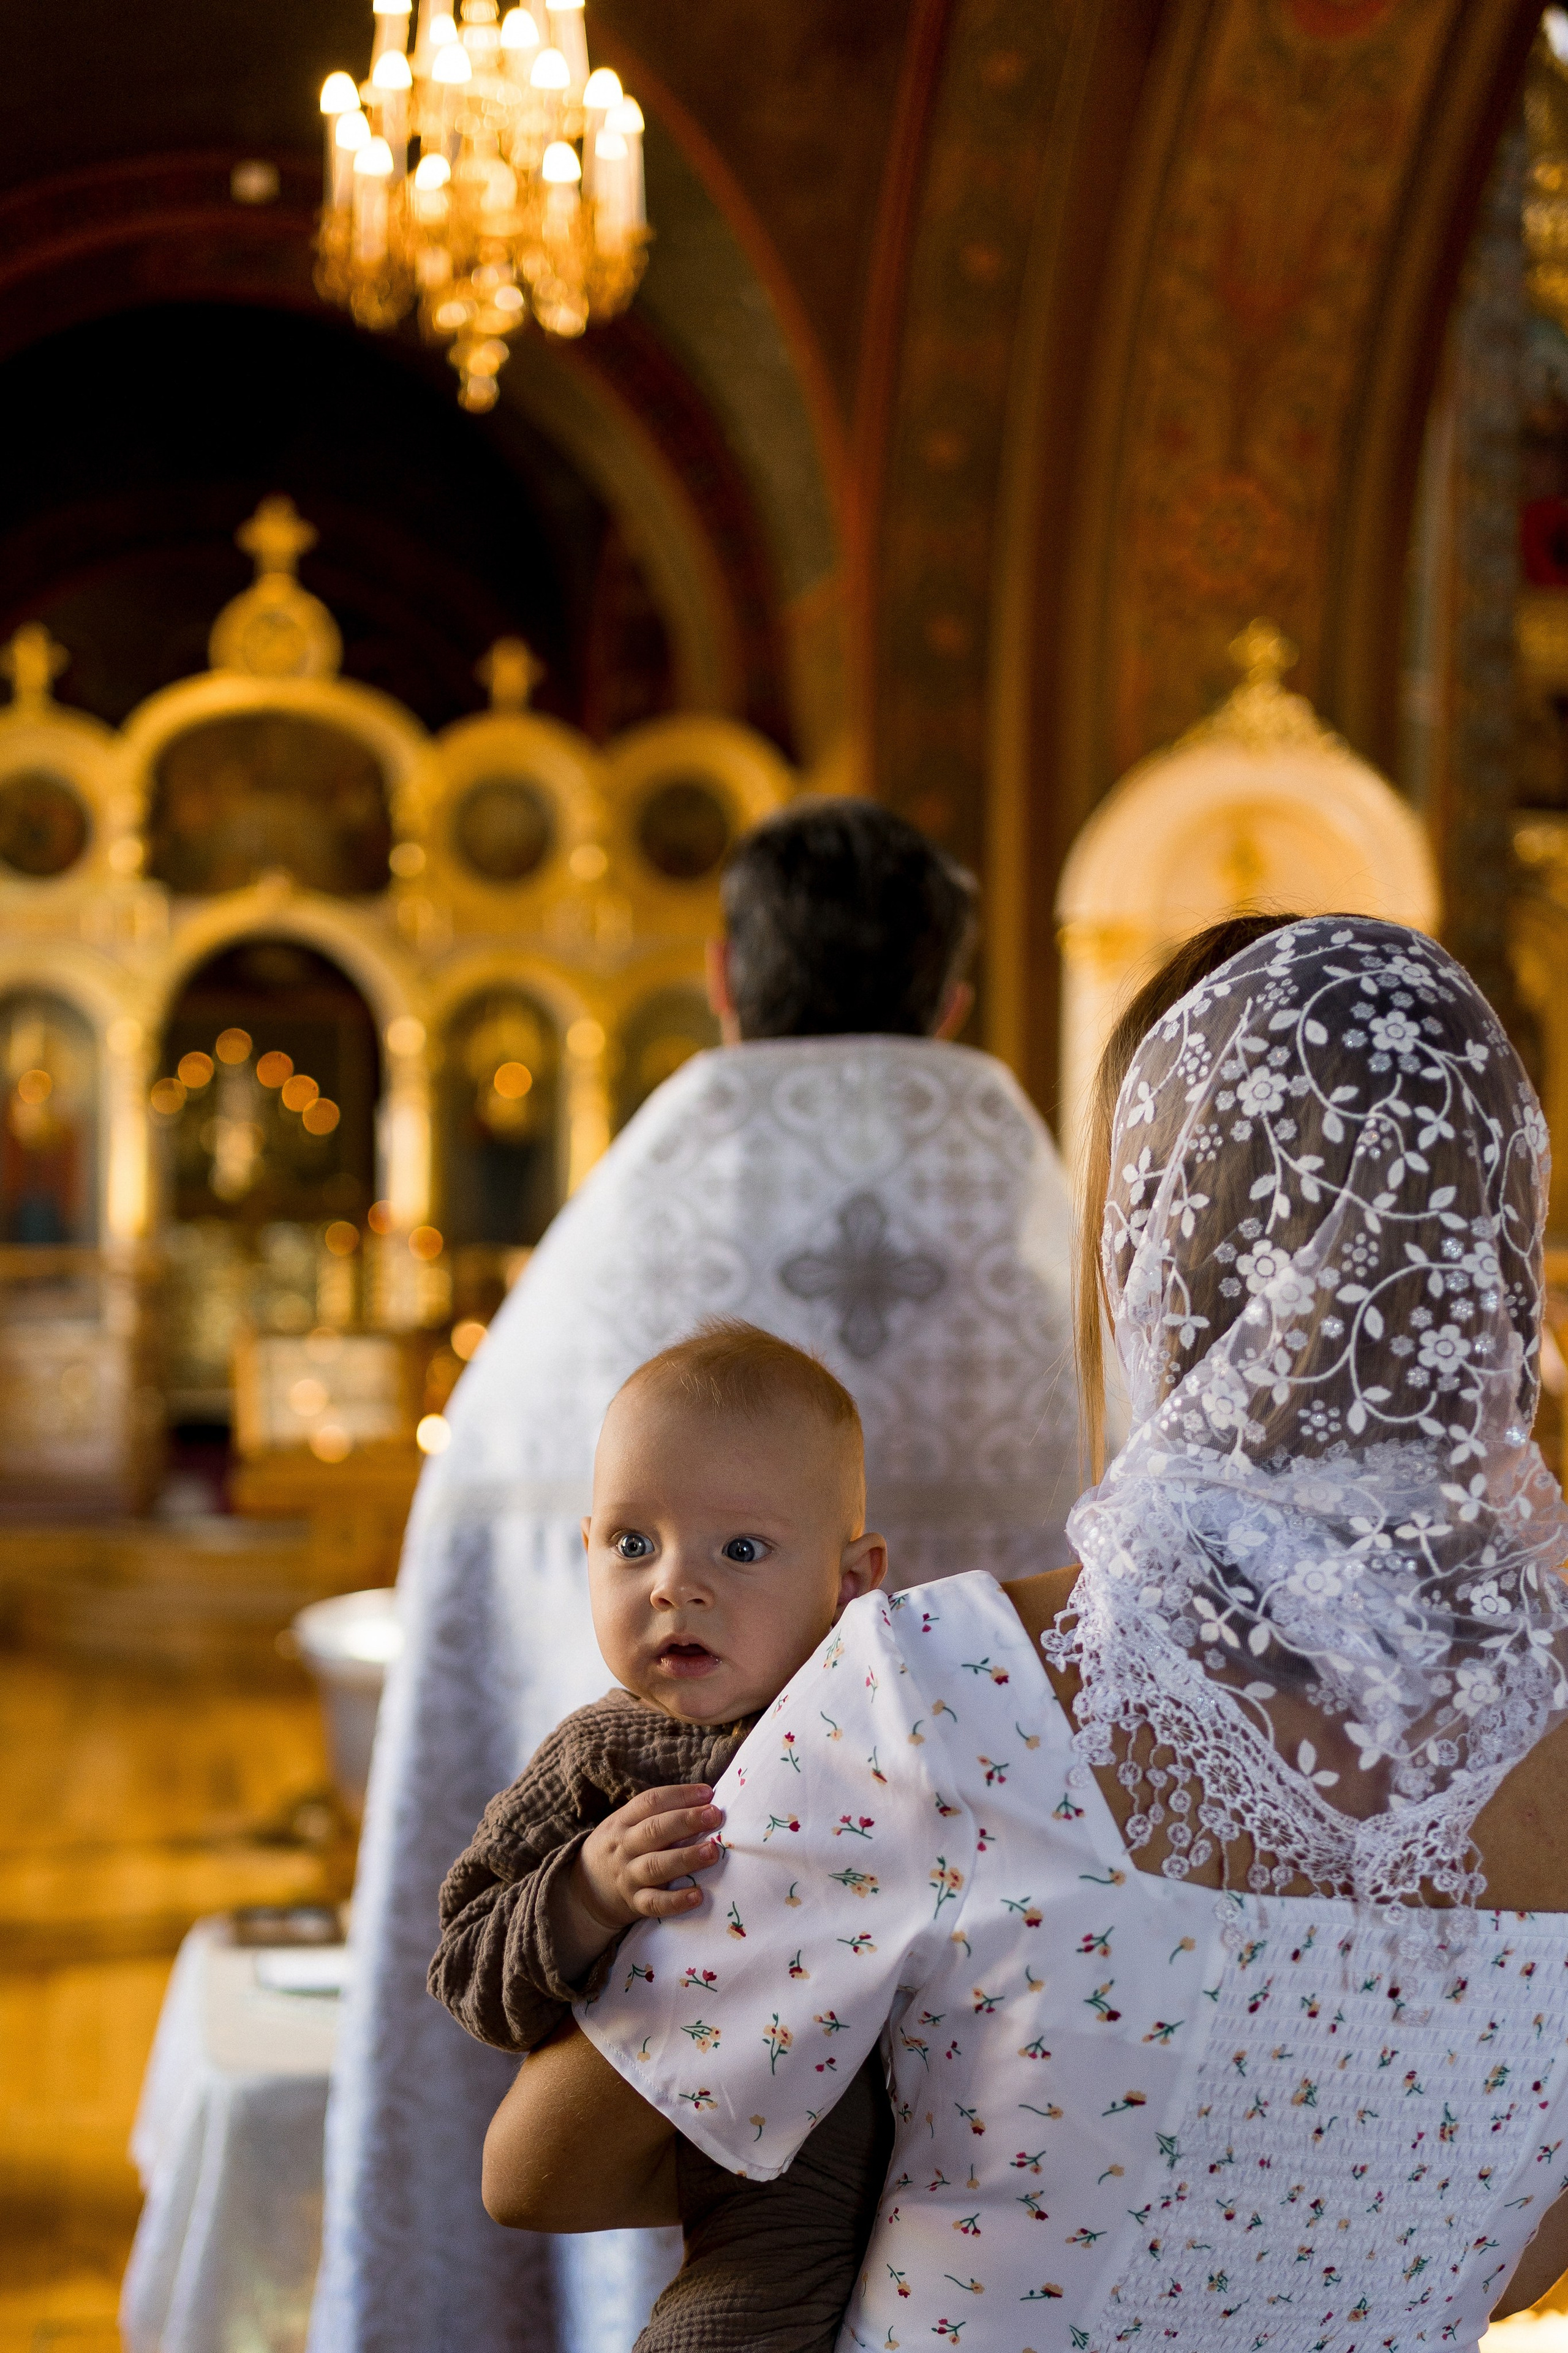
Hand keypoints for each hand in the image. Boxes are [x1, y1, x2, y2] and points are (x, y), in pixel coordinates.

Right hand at [555, 1784, 722, 1980]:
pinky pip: (654, 1903)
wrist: (585, 1888)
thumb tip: (705, 1801)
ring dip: (685, 1858)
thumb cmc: (620, 1847)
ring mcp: (628, 1876)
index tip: (708, 1792)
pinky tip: (697, 1895)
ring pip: (656, 1866)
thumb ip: (657, 1814)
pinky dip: (676, 1901)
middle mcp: (624, 1846)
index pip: (650, 1801)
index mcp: (623, 1821)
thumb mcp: (626, 1824)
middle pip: (654, 1830)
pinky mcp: (634, 1903)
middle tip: (714, 1815)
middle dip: (686, 1821)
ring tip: (712, 1852)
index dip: (680, 1795)